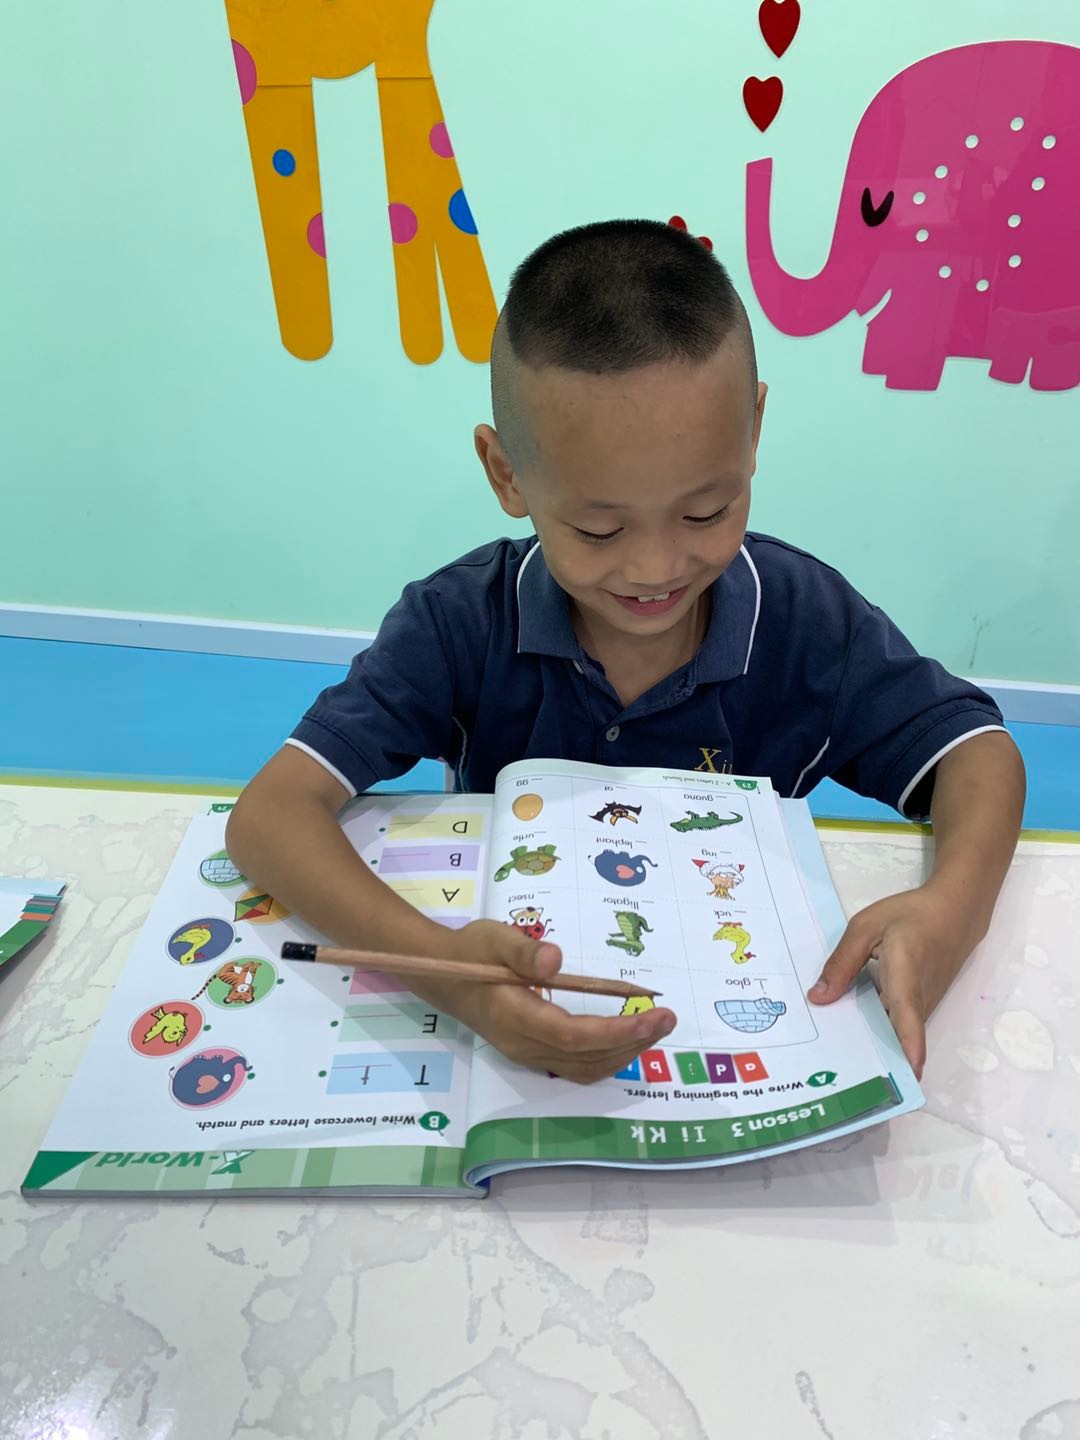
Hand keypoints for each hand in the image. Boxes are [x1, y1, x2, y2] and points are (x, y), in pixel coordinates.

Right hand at [439, 920, 676, 1082]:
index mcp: (515, 1017)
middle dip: (632, 1042)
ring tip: (655, 1027)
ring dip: (624, 1053)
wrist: (443, 977)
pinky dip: (607, 1057)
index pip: (573, 1035)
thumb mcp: (494, 937)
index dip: (616, 1032)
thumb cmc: (472, 952)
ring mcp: (528, 1054)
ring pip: (585, 1068)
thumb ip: (524, 949)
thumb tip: (557, 959)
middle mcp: (524, 1045)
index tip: (652, 1016)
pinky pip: (577, 1067)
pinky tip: (626, 1038)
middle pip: (586, 1057)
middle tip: (667, 1018)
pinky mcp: (533, 1054)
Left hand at [807, 884, 979, 1079]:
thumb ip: (842, 962)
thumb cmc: (911, 916)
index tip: (908, 1072)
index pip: (909, 1012)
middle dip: (868, 1055)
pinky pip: (896, 1024)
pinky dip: (875, 1028)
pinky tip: (848, 1028)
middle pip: (894, 1034)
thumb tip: (819, 998)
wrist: (955, 913)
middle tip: (829, 1074)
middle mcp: (919, 997)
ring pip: (893, 1031)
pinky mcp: (921, 1008)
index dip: (909, 1042)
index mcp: (906, 971)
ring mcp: (924, 1006)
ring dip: (869, 1043)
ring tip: (829, 1056)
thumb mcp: (866, 926)